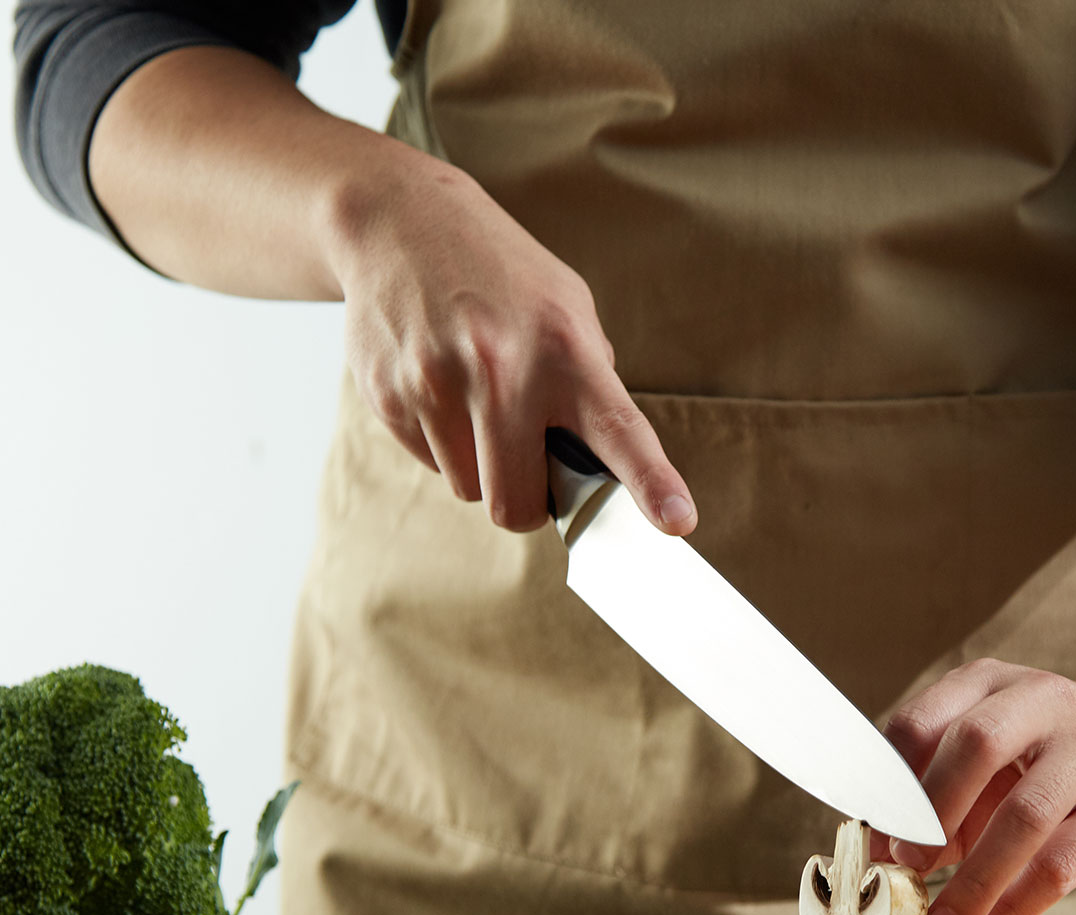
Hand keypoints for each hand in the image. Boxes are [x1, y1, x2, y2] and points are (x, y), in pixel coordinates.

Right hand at [329, 152, 696, 534]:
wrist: (399, 219)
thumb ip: (591, 382)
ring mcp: (436, 384)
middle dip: (525, 501)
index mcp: (563, 348)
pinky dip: (441, 444)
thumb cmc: (498, 272)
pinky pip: (429, 465)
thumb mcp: (565, 306)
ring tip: (474, 400)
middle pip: (514, 504)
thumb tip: (603, 462)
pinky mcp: (387, 396)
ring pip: (468, 489)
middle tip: (527, 462)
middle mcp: (500, 369)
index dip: (651, 484)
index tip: (677, 523)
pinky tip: (439, 387)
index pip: (617, 431)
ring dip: (479, 465)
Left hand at [880, 659, 1075, 914]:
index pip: (919, 722)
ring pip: (1023, 815)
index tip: (873, 839)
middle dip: (930, 812)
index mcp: (986, 683)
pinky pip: (1064, 863)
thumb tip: (884, 854)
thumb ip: (937, 789)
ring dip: (974, 880)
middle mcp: (1040, 701)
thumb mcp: (988, 751)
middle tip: (906, 867)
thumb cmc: (1042, 757)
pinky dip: (1016, 906)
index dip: (888, 784)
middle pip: (975, 744)